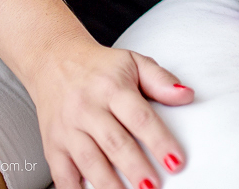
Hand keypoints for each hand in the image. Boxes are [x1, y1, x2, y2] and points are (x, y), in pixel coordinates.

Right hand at [27, 37, 193, 188]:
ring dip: (109, 184)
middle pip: (115, 143)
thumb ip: (161, 80)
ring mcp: (67, 128)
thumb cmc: (99, 67)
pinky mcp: (52, 144)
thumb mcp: (133, 62)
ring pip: (89, 160)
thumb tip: (187, 95)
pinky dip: (74, 188)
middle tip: (153, 186)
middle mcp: (87, 108)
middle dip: (136, 167)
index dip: (160, 141)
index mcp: (112, 87)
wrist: (53, 61)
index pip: (140, 118)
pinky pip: (61, 172)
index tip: (176, 161)